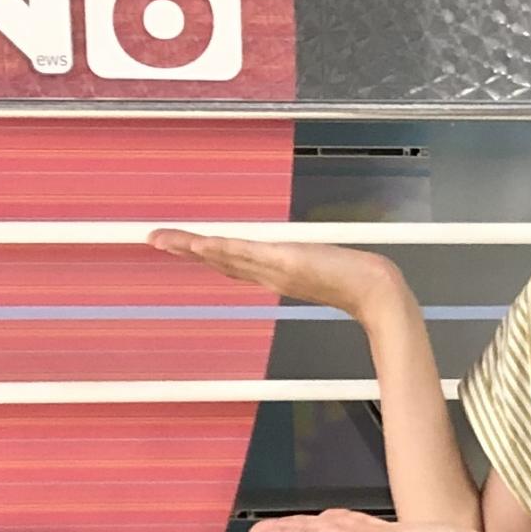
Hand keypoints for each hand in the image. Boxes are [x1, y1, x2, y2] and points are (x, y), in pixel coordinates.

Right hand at [147, 228, 399, 316]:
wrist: (377, 293)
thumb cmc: (356, 282)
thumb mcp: (325, 270)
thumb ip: (310, 265)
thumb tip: (302, 259)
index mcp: (275, 274)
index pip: (231, 263)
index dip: (204, 254)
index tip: (179, 245)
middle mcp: (270, 273)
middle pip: (219, 259)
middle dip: (185, 249)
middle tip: (153, 238)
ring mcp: (276, 269)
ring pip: (226, 256)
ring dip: (193, 247)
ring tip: (163, 239)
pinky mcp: (286, 263)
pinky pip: (247, 254)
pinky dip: (222, 249)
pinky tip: (201, 243)